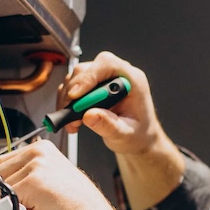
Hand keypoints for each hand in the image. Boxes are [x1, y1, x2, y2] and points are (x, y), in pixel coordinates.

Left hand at [0, 140, 121, 209]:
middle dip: (0, 191)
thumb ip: (25, 177)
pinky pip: (6, 198)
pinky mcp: (31, 182)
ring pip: (0, 186)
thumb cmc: (75, 208)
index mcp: (43, 149)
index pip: (2, 159)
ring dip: (10, 202)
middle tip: (17, 205)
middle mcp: (38, 152)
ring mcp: (35, 165)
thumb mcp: (49, 182)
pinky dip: (14, 209)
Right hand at [59, 51, 185, 209]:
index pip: (106, 66)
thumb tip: (92, 115)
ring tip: (70, 122)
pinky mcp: (94, 90)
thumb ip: (109, 126)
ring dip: (69, 100)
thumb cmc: (138, 138)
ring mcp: (105, 81)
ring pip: (77, 79)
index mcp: (132, 79)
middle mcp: (118, 76)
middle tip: (68, 112)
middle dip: (74, 90)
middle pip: (88, 70)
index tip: (76, 95)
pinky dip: (69, 105)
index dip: (89, 77)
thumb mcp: (126, 136)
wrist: (140, 143)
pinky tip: (72, 122)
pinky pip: (75, 90)